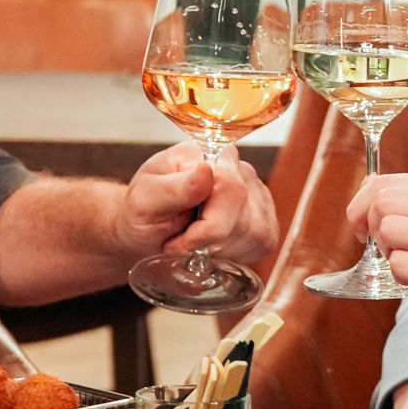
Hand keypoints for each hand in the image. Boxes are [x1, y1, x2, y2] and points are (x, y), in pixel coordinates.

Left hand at [115, 142, 277, 265]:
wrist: (145, 232)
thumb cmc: (142, 212)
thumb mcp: (144, 200)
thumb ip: (174, 187)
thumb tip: (206, 170)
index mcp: (208, 154)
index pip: (231, 189)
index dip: (208, 227)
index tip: (182, 241)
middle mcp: (238, 168)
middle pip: (245, 217)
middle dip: (210, 242)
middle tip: (179, 242)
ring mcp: (256, 192)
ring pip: (257, 233)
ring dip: (221, 250)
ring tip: (193, 241)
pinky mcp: (264, 217)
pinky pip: (264, 243)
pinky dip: (237, 254)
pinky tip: (213, 247)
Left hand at [349, 174, 407, 347]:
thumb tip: (367, 188)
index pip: (387, 181)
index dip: (362, 205)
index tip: (365, 227)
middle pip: (383, 201)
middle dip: (370, 227)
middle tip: (385, 248)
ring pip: (389, 230)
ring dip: (388, 253)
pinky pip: (401, 266)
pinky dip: (400, 276)